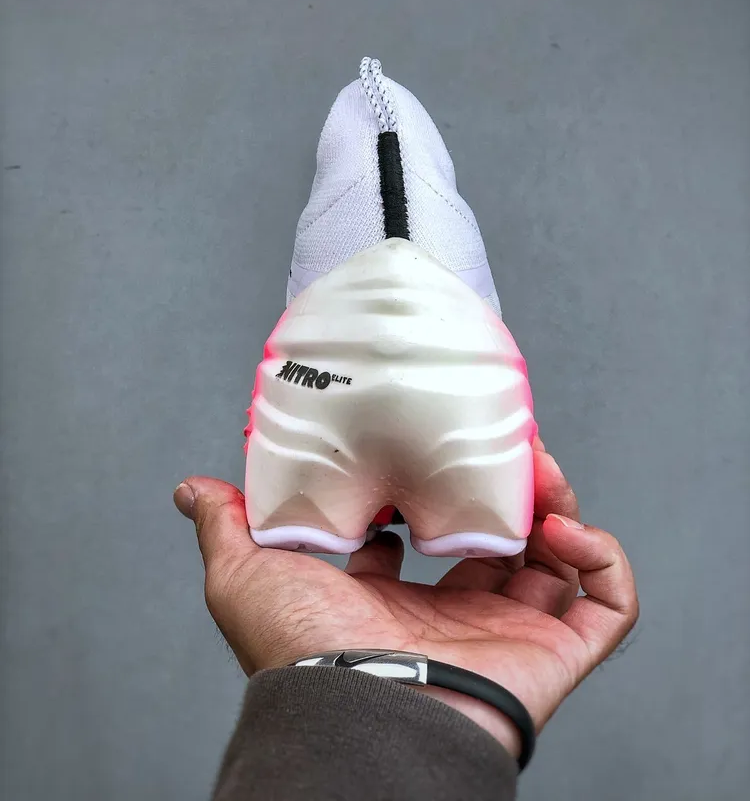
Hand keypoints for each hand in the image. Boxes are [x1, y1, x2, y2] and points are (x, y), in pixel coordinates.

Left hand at [174, 438, 637, 758]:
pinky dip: (606, 559)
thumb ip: (227, 525)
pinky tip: (569, 528)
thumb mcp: (249, 573)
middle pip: (504, 543)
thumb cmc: (301, 655)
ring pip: (561, 563)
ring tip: (543, 472)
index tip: (433, 452)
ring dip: (564, 507)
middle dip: (511, 489)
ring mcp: (510, 634)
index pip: (428, 544)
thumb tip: (193, 488)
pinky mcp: (556, 654)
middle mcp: (456, 617)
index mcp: (395, 603)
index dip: (436, 495)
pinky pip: (611, 606)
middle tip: (508, 447)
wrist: (356, 715)